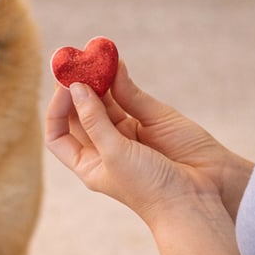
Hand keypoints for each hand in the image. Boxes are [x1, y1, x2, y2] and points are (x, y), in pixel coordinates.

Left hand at [45, 61, 243, 224]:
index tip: (65, 87)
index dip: (57, 110)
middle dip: (75, 88)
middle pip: (79, 113)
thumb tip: (76, 87)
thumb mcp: (115, 154)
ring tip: (93, 58)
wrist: (198, 196)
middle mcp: (104, 147)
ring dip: (97, 80)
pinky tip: (115, 65)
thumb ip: (95, 119)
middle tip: (74, 62)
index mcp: (89, 163)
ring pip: (103, 101)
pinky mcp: (148, 121)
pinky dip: (120, 79)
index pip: (58, 134)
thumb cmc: (150, 187)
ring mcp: (126, 133)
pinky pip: (128, 96)